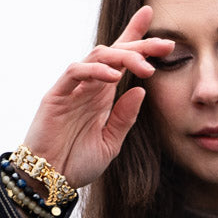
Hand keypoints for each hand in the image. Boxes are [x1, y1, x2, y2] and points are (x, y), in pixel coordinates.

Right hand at [20, 6, 173, 189]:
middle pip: (114, 53)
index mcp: (103, 96)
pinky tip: (115, 76)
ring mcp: (72, 89)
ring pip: (98, 56)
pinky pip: (75, 72)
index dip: (139, 44)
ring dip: (123, 57)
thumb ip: (125, 118)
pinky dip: (95, 70)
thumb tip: (141, 91)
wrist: (51, 179)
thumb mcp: (111, 143)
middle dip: (141, 45)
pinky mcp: (56, 95)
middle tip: (166, 44)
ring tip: (145, 66)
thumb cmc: (77, 162)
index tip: (166, 39)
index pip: (121, 62)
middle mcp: (89, 87)